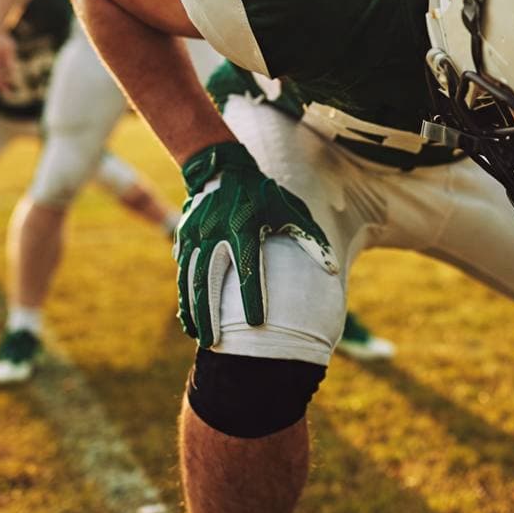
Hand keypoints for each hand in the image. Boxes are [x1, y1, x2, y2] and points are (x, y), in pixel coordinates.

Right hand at [176, 141, 336, 346]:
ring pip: (190, 279)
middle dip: (210, 313)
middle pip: (209, 279)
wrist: (222, 169)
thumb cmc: (264, 195)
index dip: (251, 296)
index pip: (247, 267)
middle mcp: (215, 233)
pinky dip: (185, 298)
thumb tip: (332, 270)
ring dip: (194, 311)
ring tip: (201, 340)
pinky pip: (182, 273)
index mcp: (244, 226)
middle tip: (215, 343)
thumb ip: (310, 239)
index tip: (256, 323)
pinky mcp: (184, 239)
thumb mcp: (290, 210)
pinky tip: (188, 320)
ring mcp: (195, 236)